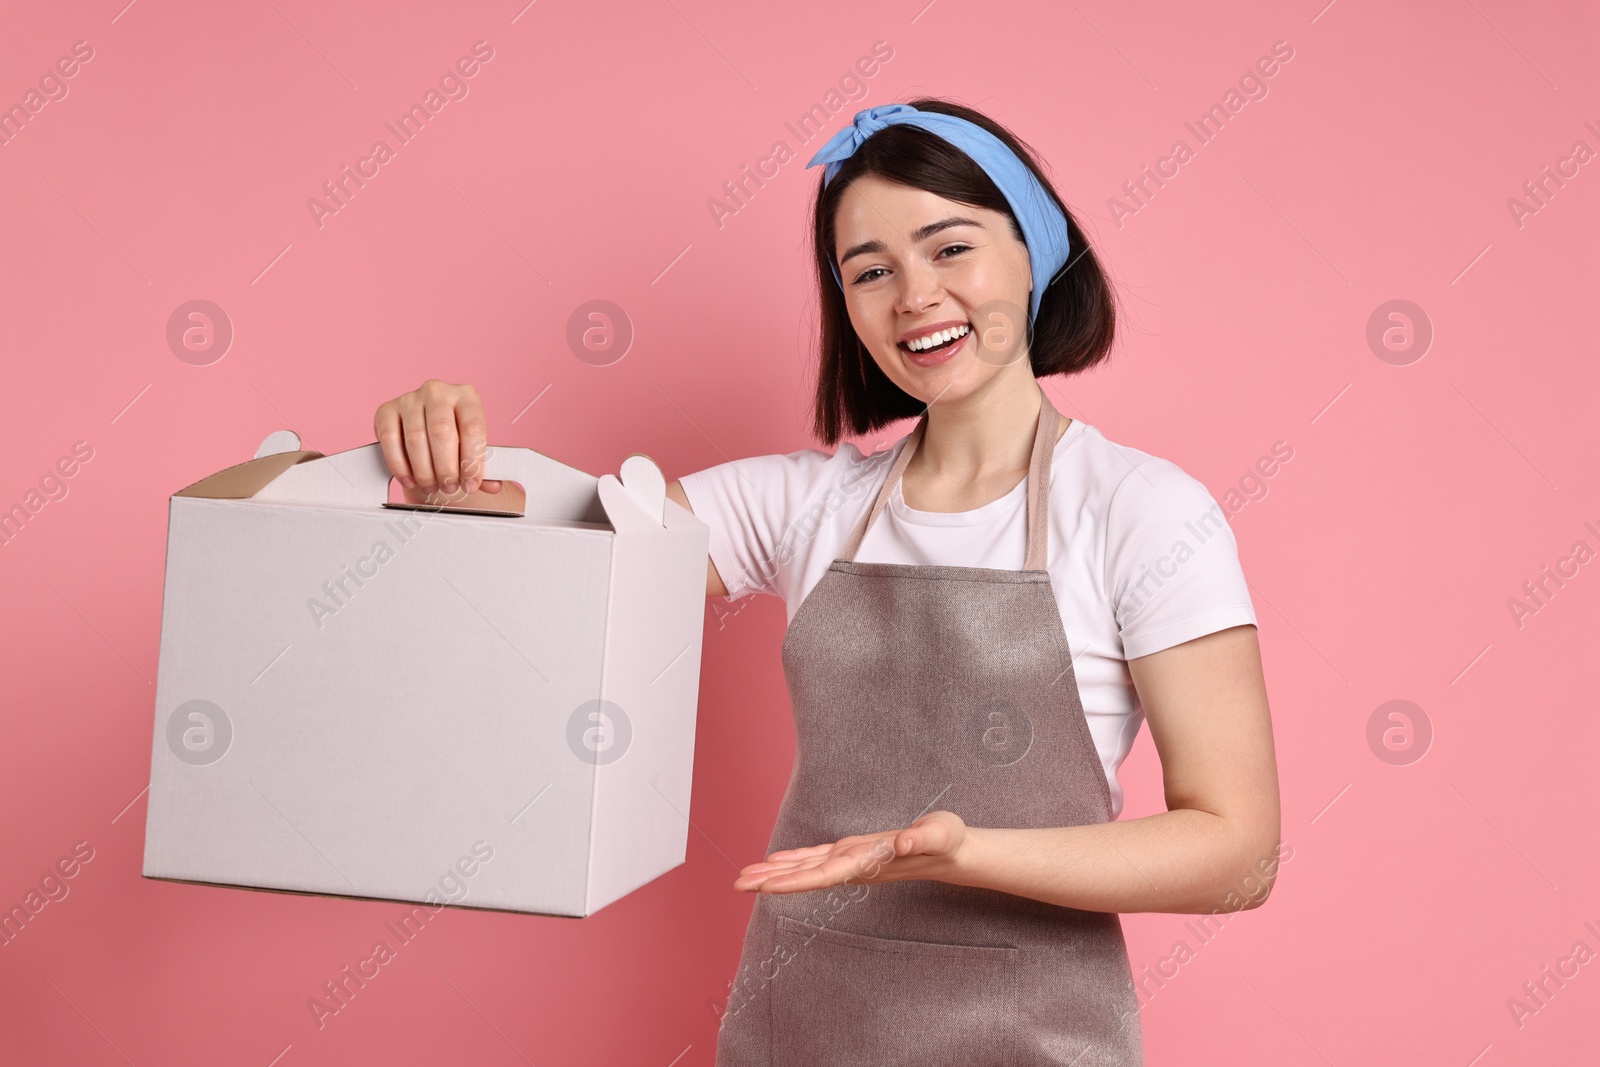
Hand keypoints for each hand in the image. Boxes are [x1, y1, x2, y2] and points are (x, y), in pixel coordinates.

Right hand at [373, 378, 514, 506]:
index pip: (472, 428)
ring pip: (416, 438)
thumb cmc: (454, 440)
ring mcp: (410, 398)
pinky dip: (399, 465)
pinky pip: (390, 439)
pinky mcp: (387, 409)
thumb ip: (483, 466)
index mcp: (467, 396)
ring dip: (424, 470)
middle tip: (449, 487)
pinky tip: (410, 479)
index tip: (470, 484)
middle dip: (446, 467)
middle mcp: (438, 391)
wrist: (426, 432)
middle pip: (442, 432)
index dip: (472, 461)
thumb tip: (493, 485)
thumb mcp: (471, 449)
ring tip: (432, 487)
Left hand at [732, 810, 969, 893]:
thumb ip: (921, 839)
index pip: (824, 875)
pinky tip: (775, 860)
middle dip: (772, 881)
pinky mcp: (853, 851)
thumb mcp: (939, 833)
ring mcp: (852, 860)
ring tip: (744, 876)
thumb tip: (901, 844)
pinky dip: (795, 859)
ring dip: (776, 872)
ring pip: (807, 868)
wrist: (953, 852)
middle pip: (807, 876)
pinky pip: (817, 858)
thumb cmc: (947, 841)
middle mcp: (854, 866)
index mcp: (869, 863)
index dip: (794, 881)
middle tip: (736, 885)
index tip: (765, 887)